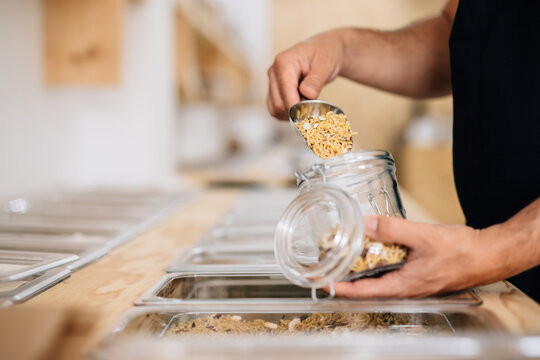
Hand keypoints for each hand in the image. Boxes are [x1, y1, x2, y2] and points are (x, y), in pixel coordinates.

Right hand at [267, 31, 344, 119]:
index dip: (296, 107)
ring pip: (275, 109)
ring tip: (307, 106)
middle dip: (296, 111)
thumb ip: (316, 80)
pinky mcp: (273, 90)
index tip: (310, 114)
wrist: (323, 51)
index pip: (285, 91)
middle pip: (278, 103)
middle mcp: (274, 71)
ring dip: (291, 114)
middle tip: (313, 109)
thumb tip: (307, 94)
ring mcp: (272, 81)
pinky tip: (300, 108)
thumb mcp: (325, 64)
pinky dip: (287, 114)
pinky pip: (275, 109)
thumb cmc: (325, 54)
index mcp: (284, 62)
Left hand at [333, 215, 505, 297]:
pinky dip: (374, 260)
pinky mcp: (416, 273)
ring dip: (358, 267)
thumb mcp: (422, 236)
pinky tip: (369, 247)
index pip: (361, 291)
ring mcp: (410, 282)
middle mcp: (404, 288)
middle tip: (323, 263)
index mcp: (403, 285)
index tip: (319, 280)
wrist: (489, 254)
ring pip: (376, 277)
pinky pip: (389, 269)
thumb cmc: (462, 251)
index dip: (337, 287)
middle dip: (343, 275)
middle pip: (365, 286)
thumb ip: (392, 229)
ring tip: (339, 254)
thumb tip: (365, 223)